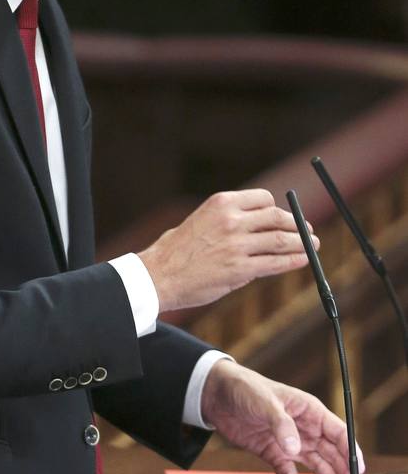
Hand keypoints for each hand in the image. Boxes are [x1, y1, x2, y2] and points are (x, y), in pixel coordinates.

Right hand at [138, 189, 315, 311]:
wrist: (160, 274)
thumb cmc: (179, 249)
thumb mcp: (202, 219)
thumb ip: (230, 219)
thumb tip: (260, 226)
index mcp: (222, 203)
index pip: (264, 199)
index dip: (277, 209)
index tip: (283, 217)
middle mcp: (232, 220)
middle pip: (276, 218)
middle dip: (296, 224)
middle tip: (307, 230)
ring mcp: (237, 245)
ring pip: (281, 240)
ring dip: (302, 243)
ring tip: (312, 245)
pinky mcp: (240, 269)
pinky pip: (275, 263)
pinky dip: (293, 260)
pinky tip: (302, 260)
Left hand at [200, 360, 364, 473]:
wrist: (217, 394)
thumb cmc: (245, 388)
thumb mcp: (265, 402)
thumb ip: (282, 425)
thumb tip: (295, 448)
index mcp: (307, 409)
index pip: (337, 430)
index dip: (350, 448)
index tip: (358, 467)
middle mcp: (302, 426)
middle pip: (329, 450)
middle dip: (342, 468)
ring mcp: (288, 440)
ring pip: (313, 462)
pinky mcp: (272, 450)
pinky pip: (287, 470)